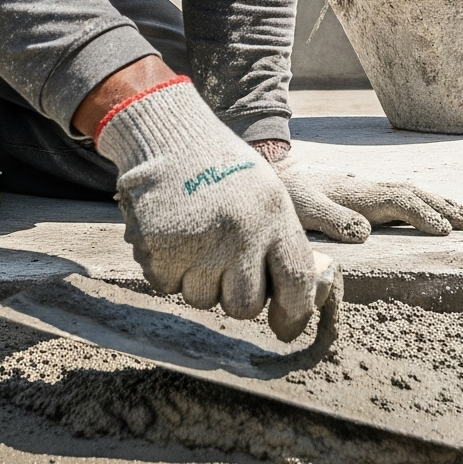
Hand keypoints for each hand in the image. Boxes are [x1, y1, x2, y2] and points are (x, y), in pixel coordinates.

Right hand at [92, 77, 321, 339]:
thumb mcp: (269, 194)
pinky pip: (167, 286)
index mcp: (275, 217)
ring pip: (202, 300)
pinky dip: (166, 270)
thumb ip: (283, 241)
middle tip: (225, 269)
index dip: (293, 315)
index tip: (285, 328)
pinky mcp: (162, 248)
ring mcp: (200, 243)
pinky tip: (172, 235)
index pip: (295, 283)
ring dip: (198, 281)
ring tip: (196, 239)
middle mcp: (242, 233)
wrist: (169, 135)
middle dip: (234, 298)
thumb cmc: (223, 169)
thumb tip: (301, 296)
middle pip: (244, 307)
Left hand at [272, 157, 462, 244]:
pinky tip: (428, 209)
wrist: (275, 174)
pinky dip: (421, 202)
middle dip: (442, 207)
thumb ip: (331, 219)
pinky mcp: (362, 194)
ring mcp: (367, 189)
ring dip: (437, 203)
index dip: (422, 215)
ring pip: (410, 192)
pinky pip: (400, 196)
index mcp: (359, 194)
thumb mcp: (303, 209)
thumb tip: (363, 233)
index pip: (399, 201)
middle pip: (412, 194)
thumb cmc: (288, 195)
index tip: (444, 231)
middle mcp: (368, 189)